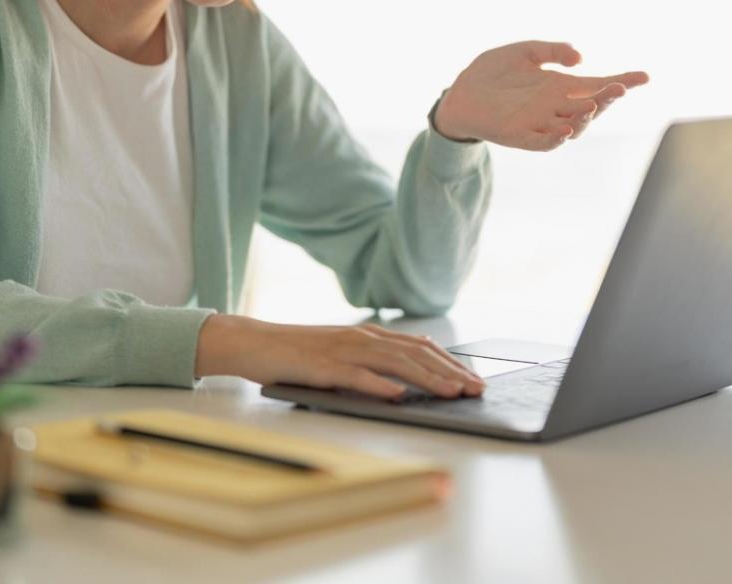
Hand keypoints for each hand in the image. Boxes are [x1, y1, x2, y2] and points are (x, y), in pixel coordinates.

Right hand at [194, 315, 485, 399]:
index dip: (450, 362)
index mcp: (370, 335)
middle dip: (450, 372)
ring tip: (450, 393)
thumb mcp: (344, 352)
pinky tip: (398, 395)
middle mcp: (362, 338)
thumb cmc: (300, 353)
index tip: (474, 379)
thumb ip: (374, 361)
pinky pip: (356, 376)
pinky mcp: (323, 367)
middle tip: (475, 390)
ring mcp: (344, 351)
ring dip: (426, 378)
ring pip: (394, 363)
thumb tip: (408, 380)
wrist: (256, 342)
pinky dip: (379, 385)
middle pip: (416, 353)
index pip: (420, 347)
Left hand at [433, 41, 648, 150]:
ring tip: (594, 106)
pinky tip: (565, 131)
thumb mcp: (525, 51)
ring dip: (585, 119)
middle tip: (618, 89)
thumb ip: (552, 51)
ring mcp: (540, 123)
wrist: (460, 92)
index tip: (644, 77)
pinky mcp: (520, 136)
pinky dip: (555, 139)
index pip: (598, 86)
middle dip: (607, 99)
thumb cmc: (493, 71)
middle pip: (591, 108)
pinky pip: (543, 143)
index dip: (622, 82)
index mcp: (561, 87)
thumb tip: (580, 58)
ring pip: (572, 127)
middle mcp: (556, 108)